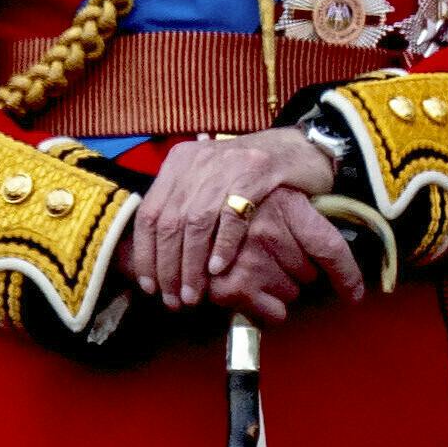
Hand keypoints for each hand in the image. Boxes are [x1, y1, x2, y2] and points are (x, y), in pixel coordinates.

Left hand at [118, 128, 363, 321]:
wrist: (302, 147)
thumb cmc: (253, 173)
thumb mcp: (210, 180)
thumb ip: (184, 204)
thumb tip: (157, 250)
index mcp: (180, 161)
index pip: (148, 214)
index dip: (145, 254)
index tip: (150, 286)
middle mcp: (199, 160)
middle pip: (169, 221)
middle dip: (168, 267)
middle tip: (175, 299)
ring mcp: (228, 163)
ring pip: (195, 222)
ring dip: (192, 264)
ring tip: (195, 293)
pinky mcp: (258, 171)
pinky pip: (232, 214)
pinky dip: (223, 245)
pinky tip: (220, 269)